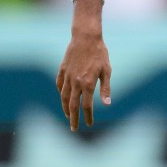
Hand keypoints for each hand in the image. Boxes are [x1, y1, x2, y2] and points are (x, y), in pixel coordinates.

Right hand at [56, 0, 111, 130]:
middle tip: (74, 129)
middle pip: (72, 105)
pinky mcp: (62, 69)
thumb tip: (107, 104)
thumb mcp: (106, 70)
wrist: (85, 37)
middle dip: (73, 118)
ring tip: (68, 116)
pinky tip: (63, 97)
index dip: (88, 116)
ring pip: (63, 96)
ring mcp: (67, 76)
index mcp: (87, 83)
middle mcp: (75, 82)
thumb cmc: (99, 53)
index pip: (86, 106)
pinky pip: (59, 84)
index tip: (89, 124)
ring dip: (65, 108)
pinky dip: (60, 92)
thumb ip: (105, 88)